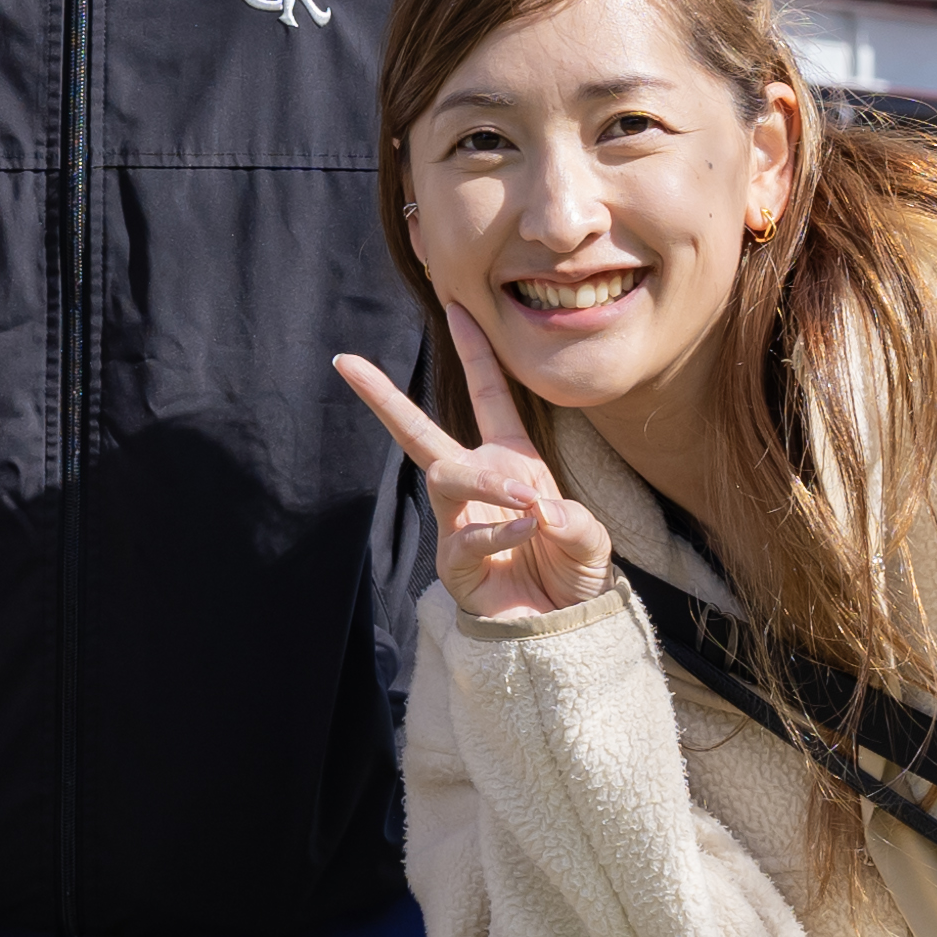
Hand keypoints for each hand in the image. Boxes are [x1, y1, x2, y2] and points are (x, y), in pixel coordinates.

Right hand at [337, 304, 621, 620]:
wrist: (564, 629)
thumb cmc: (572, 573)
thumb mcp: (590, 538)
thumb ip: (574, 521)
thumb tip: (538, 509)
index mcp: (511, 461)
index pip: (487, 395)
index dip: (473, 352)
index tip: (456, 307)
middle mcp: (478, 484)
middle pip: (419, 432)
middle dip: (382, 397)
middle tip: (347, 364)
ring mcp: (459, 523)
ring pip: (446, 477)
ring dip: (485, 479)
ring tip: (526, 496)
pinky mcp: (454, 565)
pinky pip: (466, 536)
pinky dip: (499, 532)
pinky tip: (527, 531)